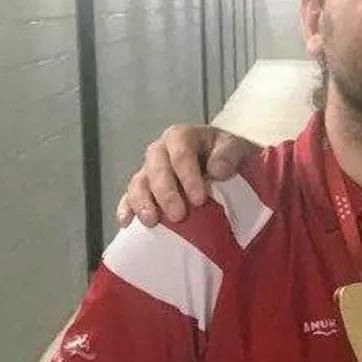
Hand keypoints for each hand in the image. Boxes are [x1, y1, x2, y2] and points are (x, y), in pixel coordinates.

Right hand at [116, 125, 259, 227]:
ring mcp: (149, 170)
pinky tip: (127, 223)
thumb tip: (217, 170)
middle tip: (178, 215)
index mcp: (182, 137)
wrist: (222, 164)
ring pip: (138, 182)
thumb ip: (228, 154)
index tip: (199, 199)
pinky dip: (126, 209)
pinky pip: (129, 197)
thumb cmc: (227, 156)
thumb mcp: (234, 148)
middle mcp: (161, 151)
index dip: (188, 176)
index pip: (181, 153)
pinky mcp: (143, 189)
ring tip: (151, 221)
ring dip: (142, 202)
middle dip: (165, 193)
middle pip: (156, 168)